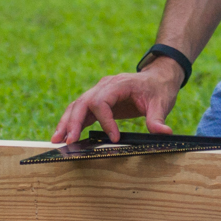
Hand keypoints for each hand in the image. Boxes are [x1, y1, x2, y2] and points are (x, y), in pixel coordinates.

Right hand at [51, 55, 183, 142]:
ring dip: (66, 123)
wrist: (158, 78)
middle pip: (83, 102)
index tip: (114, 138)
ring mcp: (99, 93)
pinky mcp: (98, 102)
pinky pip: (81, 111)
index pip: (102, 101)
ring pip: (77, 106)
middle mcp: (105, 86)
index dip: (106, 120)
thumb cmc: (158, 89)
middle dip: (74, 122)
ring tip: (57, 140)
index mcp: (119, 84)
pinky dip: (72, 123)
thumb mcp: (162, 103)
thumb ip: (158, 118)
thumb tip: (163, 133)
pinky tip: (65, 137)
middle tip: (69, 141)